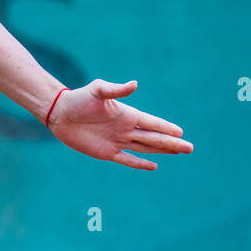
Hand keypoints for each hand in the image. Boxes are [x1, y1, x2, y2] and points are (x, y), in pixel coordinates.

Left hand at [48, 79, 192, 170]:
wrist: (60, 113)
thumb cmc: (79, 98)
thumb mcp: (98, 91)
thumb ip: (116, 90)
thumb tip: (135, 84)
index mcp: (127, 115)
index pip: (152, 123)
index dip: (166, 128)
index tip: (181, 133)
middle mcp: (125, 129)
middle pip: (154, 138)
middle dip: (172, 143)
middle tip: (190, 148)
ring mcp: (117, 141)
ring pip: (145, 148)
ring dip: (162, 151)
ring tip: (179, 152)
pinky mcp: (106, 152)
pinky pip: (127, 159)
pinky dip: (140, 163)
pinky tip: (154, 166)